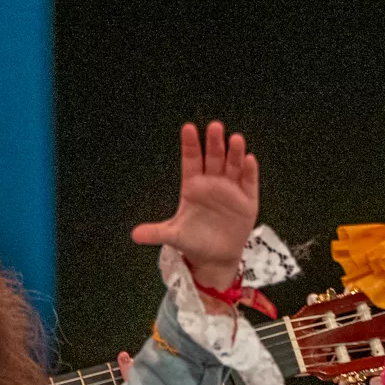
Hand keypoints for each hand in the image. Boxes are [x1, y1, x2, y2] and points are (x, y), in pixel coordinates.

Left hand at [131, 123, 259, 293]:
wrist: (216, 257)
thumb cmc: (194, 240)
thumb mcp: (174, 236)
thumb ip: (157, 233)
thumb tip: (134, 235)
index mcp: (193, 185)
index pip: (191, 160)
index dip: (190, 145)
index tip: (188, 128)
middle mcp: (212, 182)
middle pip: (213, 158)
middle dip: (214, 143)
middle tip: (215, 127)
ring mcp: (231, 190)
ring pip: (233, 166)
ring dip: (235, 153)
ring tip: (235, 139)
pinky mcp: (247, 201)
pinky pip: (249, 183)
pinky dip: (250, 172)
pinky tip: (249, 160)